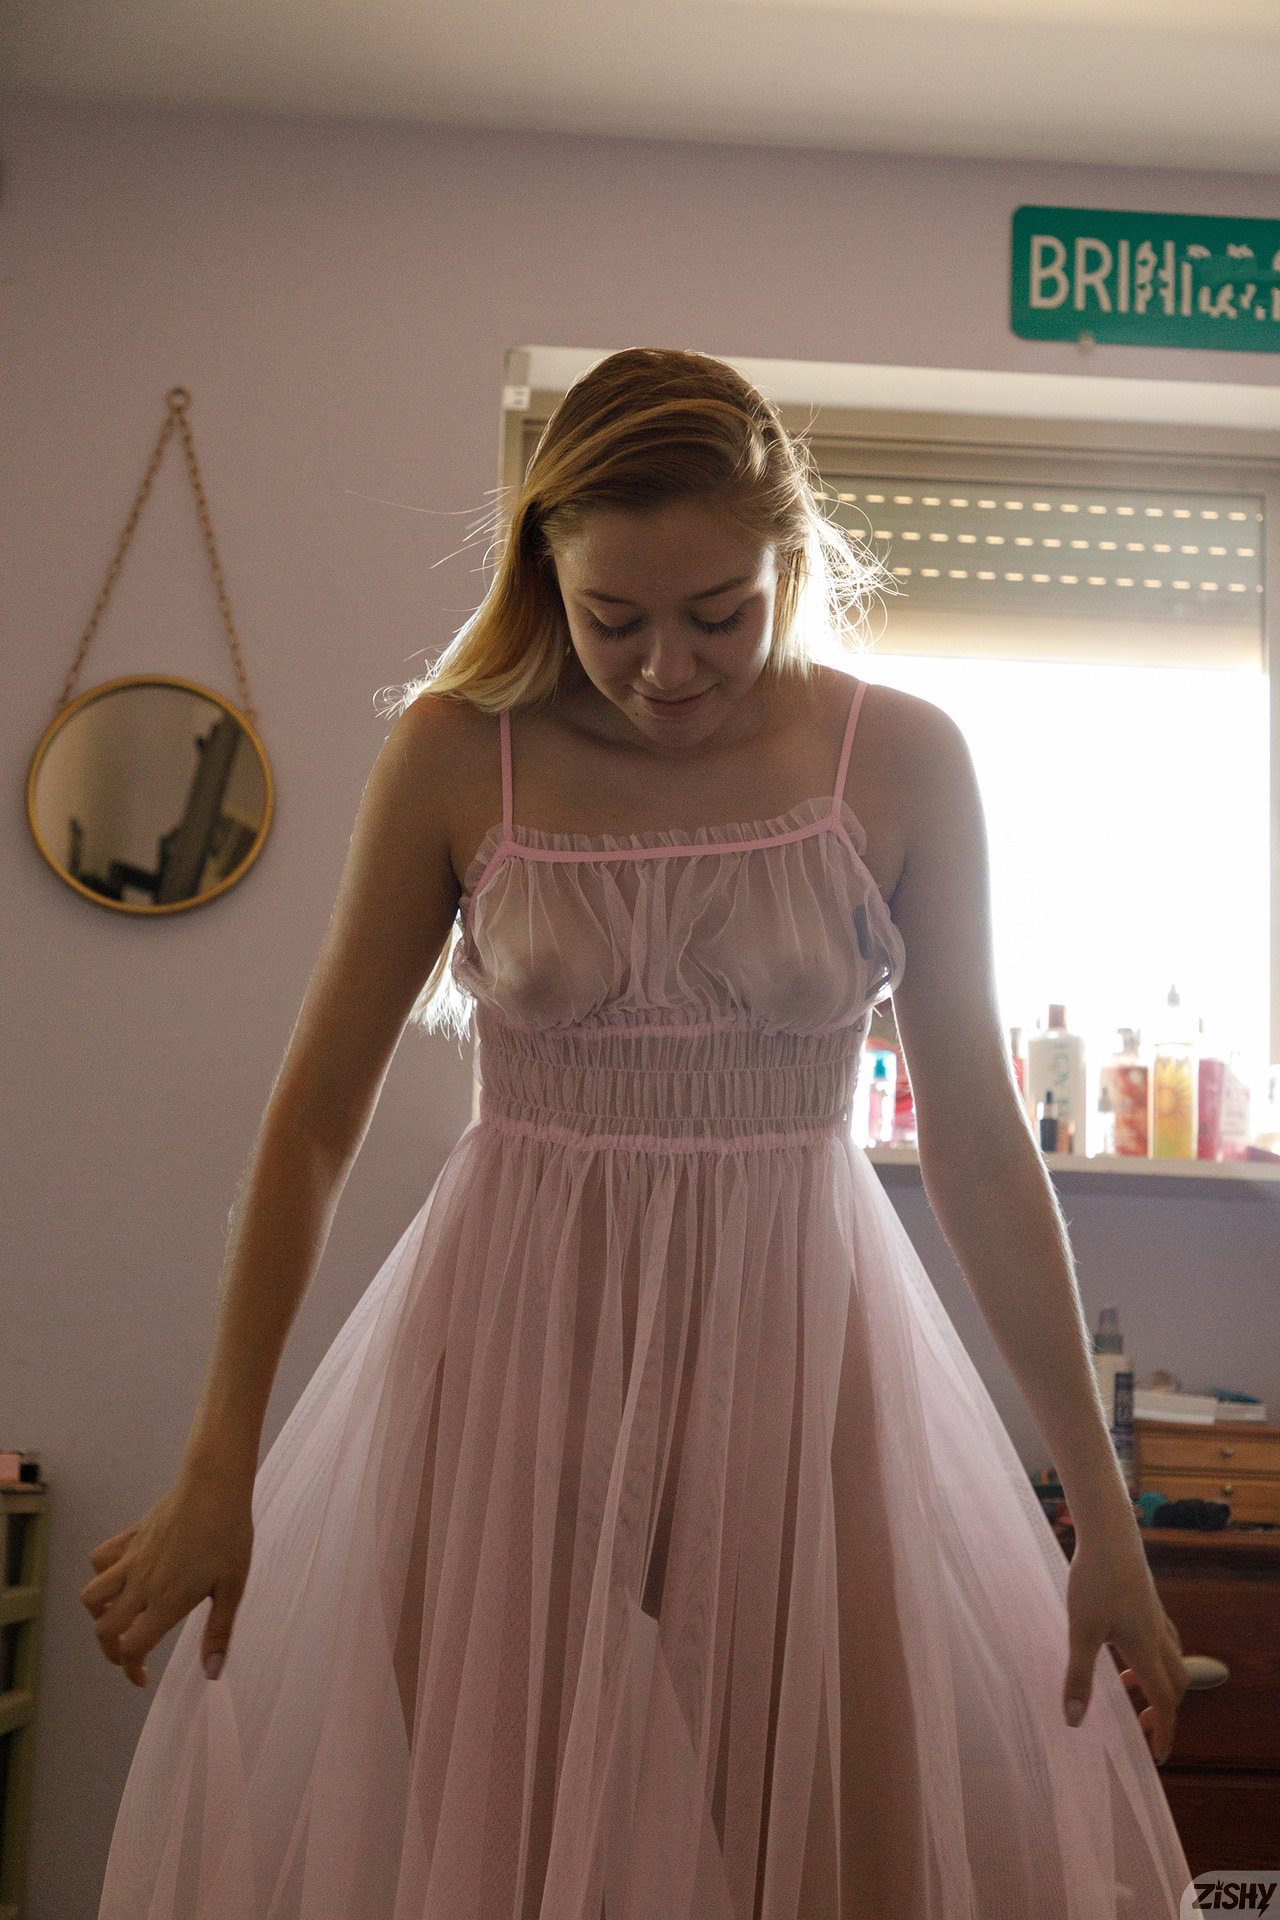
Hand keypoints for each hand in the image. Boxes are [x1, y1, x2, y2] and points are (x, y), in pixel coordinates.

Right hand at [80, 1467, 253, 1687]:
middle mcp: (141, 1584)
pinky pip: (99, 1559)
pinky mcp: (129, 1537)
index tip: (142, 1677)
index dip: (131, 1669)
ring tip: (122, 1616)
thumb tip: (211, 1674)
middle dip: (112, 1650)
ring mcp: (131, 1559)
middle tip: (132, 1651)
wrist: (215, 1483)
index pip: (131, 1648)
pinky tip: (123, 1574)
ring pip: (91, 1597)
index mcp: (166, 1601)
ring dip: (100, 1613)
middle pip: (104, 1630)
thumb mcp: (233, 1587)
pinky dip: (102, 1573)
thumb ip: (219, 1632)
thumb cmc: (230, 1534)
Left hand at [1062, 1518, 1187, 1763]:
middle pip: (1177, 1684)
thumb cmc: (1094, 1581)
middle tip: (1142, 1727)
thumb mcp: (1081, 1631)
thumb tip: (1074, 1721)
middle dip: (1166, 1711)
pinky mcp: (1149, 1602)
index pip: (1165, 1702)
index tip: (1157, 1756)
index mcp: (1146, 1649)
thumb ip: (1078, 1676)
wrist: (1109, 1535)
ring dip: (1159, 1683)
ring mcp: (1156, 1617)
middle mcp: (1159, 1636)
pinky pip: (1164, 1640)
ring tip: (1126, 1687)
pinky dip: (1153, 1658)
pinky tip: (1124, 1649)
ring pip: (1173, 1660)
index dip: (1165, 1732)